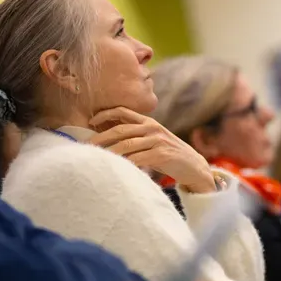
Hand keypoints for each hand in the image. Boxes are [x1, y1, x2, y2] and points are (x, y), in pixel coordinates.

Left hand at [89, 107, 215, 193]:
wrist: (194, 167)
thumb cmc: (169, 156)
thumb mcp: (153, 141)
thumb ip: (137, 137)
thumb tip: (109, 140)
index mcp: (149, 122)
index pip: (123, 112)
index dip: (105, 114)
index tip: (91, 121)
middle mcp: (152, 128)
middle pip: (121, 129)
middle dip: (101, 137)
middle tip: (87, 145)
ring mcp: (158, 141)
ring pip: (127, 144)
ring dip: (109, 152)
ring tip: (96, 158)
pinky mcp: (162, 155)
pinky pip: (138, 158)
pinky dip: (125, 163)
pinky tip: (115, 167)